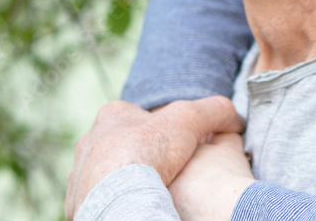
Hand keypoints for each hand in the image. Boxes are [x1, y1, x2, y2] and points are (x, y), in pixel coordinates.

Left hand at [65, 97, 242, 219]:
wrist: (119, 199)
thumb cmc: (149, 152)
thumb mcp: (191, 118)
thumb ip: (215, 110)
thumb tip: (235, 119)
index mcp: (112, 115)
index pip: (144, 117)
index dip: (168, 130)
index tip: (183, 145)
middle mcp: (90, 142)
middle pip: (126, 145)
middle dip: (147, 155)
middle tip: (169, 169)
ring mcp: (81, 174)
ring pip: (112, 173)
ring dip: (129, 180)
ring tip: (154, 191)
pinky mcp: (79, 202)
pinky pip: (102, 199)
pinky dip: (119, 202)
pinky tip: (137, 205)